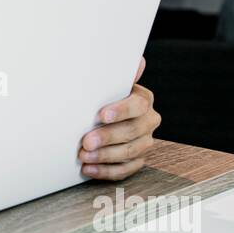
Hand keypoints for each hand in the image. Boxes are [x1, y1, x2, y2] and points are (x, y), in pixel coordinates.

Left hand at [78, 56, 159, 180]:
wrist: (103, 115)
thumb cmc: (103, 98)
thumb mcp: (109, 84)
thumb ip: (119, 75)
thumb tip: (138, 61)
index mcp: (143, 100)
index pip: (138, 105)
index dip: (120, 111)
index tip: (101, 115)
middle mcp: (149, 121)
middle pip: (133, 131)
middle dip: (108, 137)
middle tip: (86, 141)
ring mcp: (145, 142)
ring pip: (130, 152)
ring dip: (105, 156)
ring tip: (84, 156)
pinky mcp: (137, 160)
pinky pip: (125, 170)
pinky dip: (106, 171)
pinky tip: (89, 169)